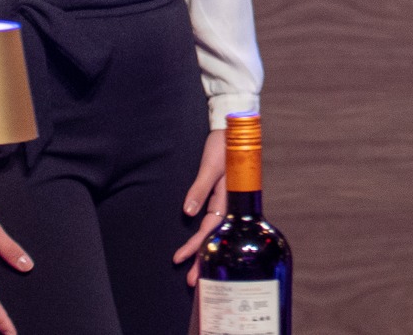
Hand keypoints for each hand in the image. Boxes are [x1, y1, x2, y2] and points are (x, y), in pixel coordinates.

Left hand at [171, 129, 227, 282]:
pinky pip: (214, 222)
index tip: (180, 259)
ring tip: (194, 271)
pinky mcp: (221, 196)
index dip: (196, 246)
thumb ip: (200, 189)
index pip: (211, 229)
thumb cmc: (224, 147)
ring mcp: (226, 201)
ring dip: (205, 252)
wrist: (232, 131)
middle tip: (192, 282)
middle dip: (203, 260)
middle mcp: (229, 204)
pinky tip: (202, 247)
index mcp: (230, 199)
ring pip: (215, 233)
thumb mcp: (210, 167)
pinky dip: (207, 237)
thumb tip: (188, 212)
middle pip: (216, 237)